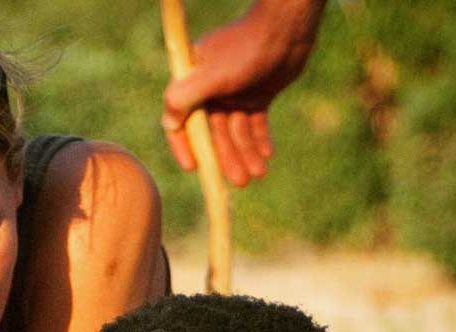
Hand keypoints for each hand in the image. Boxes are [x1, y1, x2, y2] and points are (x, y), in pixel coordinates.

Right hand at [162, 0, 323, 185]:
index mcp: (193, 84)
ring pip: (236, 133)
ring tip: (259, 173)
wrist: (287, 26)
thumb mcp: (212, 75)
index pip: (181, 123)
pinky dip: (260, 140)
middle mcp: (210, 92)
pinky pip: (255, 125)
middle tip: (240, 181)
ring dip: (246, 153)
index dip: (186, 147)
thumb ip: (185, 97)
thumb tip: (168, 122)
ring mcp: (234, 94)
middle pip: (214, 134)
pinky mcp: (256, 95)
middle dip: (227, 158)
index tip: (195, 168)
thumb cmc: (247, 47)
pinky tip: (267, 155)